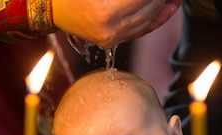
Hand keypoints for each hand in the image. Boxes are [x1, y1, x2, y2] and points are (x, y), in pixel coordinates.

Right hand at [52, 0, 181, 47]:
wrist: (53, 9)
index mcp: (106, 12)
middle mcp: (110, 30)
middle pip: (149, 9)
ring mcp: (111, 39)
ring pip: (148, 20)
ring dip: (162, 5)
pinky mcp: (112, 42)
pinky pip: (141, 30)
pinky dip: (157, 18)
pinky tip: (168, 7)